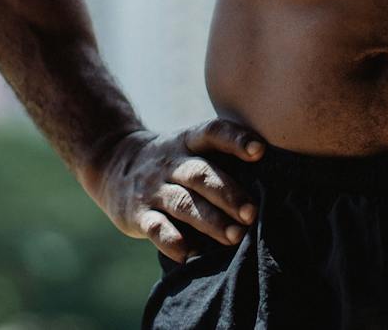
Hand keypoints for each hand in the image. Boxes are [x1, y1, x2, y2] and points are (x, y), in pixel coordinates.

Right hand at [91, 118, 267, 262]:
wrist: (113, 163)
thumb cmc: (173, 162)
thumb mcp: (190, 147)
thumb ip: (221, 159)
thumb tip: (274, 181)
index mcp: (188, 141)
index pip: (213, 133)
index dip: (236, 139)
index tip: (259, 151)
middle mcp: (170, 162)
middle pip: (200, 174)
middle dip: (228, 194)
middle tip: (252, 214)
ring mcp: (152, 188)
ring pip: (182, 203)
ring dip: (209, 221)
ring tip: (234, 237)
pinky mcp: (137, 214)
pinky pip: (155, 228)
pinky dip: (172, 241)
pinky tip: (189, 254)